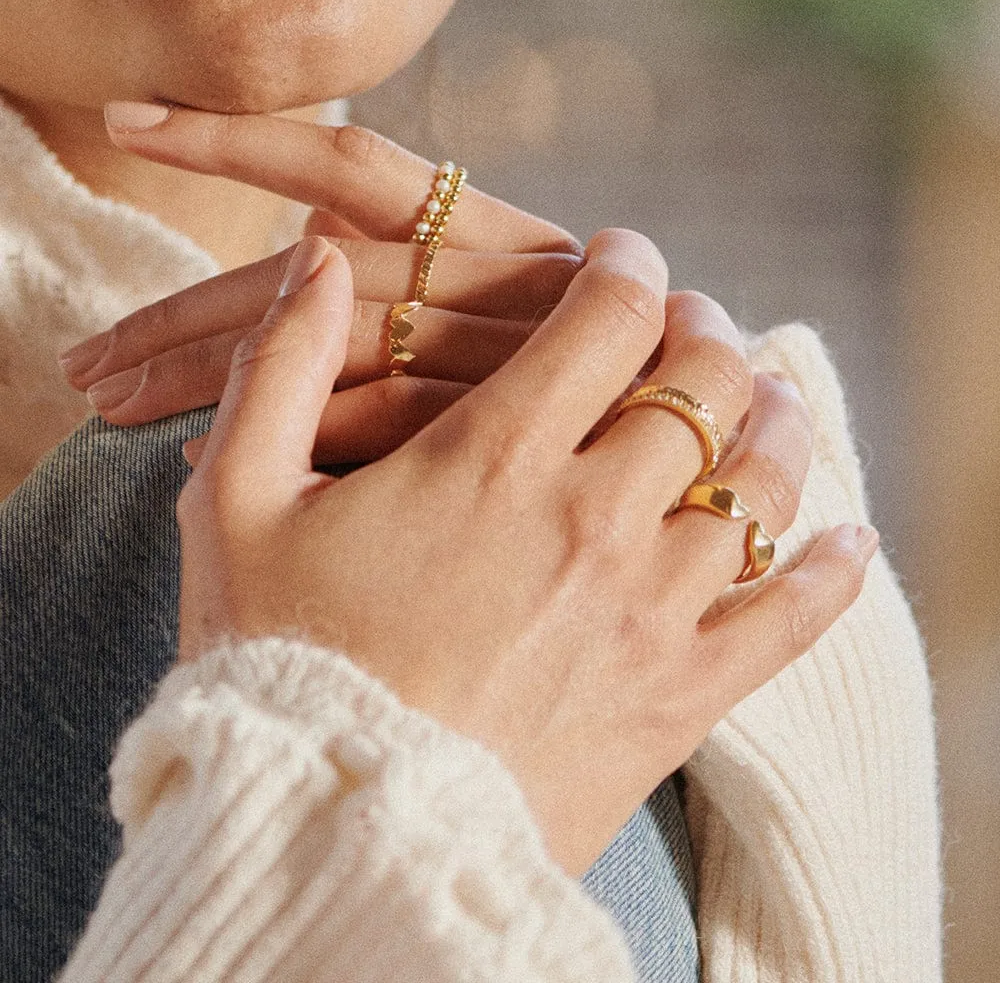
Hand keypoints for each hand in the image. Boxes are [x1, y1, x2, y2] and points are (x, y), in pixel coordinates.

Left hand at [60, 109, 582, 461]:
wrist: (708, 466)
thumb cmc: (608, 392)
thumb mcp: (534, 309)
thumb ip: (443, 253)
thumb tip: (313, 228)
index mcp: (496, 231)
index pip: (354, 163)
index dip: (241, 131)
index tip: (132, 122)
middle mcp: (495, 279)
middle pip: (312, 270)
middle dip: (188, 309)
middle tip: (92, 360)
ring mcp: (497, 351)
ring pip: (322, 341)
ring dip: (205, 364)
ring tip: (108, 392)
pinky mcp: (495, 422)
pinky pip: (367, 419)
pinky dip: (277, 431)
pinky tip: (194, 455)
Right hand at [179, 230, 877, 875]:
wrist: (333, 839)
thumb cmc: (276, 667)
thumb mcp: (236, 507)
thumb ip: (279, 372)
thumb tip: (318, 270)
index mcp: (493, 459)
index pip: (606, 315)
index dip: (626, 265)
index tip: (622, 257)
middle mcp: (593, 520)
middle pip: (704, 380)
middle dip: (706, 330)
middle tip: (693, 322)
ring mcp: (648, 611)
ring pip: (762, 480)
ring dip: (778, 422)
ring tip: (770, 402)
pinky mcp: (678, 697)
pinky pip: (791, 619)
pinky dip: (830, 571)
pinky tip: (846, 541)